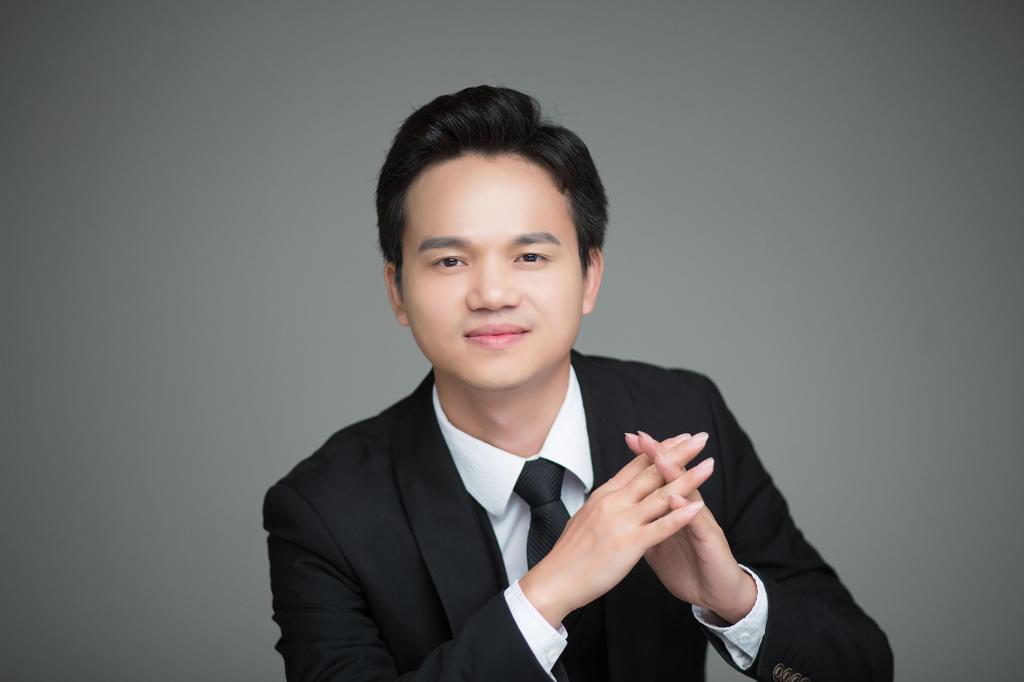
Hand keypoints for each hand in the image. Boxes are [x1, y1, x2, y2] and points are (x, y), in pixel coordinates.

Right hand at [519, 439, 713, 627]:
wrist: (555, 578)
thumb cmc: (568, 553)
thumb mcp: (585, 517)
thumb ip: (603, 504)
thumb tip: (611, 494)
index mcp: (605, 495)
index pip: (636, 465)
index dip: (659, 449)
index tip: (678, 438)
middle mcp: (614, 502)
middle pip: (652, 471)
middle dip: (679, 453)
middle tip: (699, 438)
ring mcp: (623, 521)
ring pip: (661, 494)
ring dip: (688, 478)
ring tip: (709, 465)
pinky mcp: (629, 544)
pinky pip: (660, 527)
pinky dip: (680, 516)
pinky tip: (698, 507)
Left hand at [624, 430, 755, 624]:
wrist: (718, 596)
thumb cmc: (691, 569)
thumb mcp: (660, 546)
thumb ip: (647, 527)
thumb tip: (629, 515)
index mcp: (676, 510)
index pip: (660, 478)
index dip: (646, 458)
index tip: (631, 439)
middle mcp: (690, 510)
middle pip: (674, 477)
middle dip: (659, 455)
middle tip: (643, 436)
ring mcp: (701, 523)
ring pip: (687, 493)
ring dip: (674, 474)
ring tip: (660, 456)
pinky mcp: (710, 542)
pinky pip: (697, 524)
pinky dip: (686, 510)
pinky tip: (677, 497)